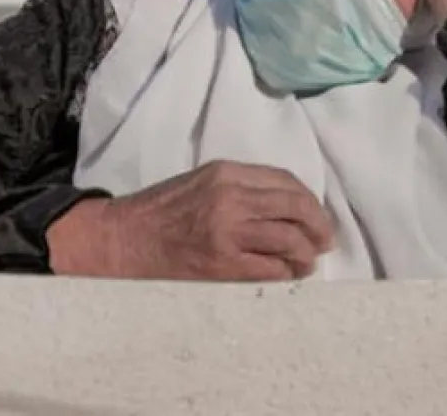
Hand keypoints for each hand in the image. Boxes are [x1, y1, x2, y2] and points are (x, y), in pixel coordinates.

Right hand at [46, 160, 333, 280]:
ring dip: (307, 252)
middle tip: (324, 240)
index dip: (309, 200)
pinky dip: (287, 272)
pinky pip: (270, 268)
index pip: (285, 180)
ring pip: (289, 238)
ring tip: (309, 261)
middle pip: (295, 206)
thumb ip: (241, 187)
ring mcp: (227, 231)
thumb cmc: (160, 210)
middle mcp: (231, 197)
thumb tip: (286, 205)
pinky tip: (289, 274)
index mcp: (226, 173)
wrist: (122, 238)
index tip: (316, 214)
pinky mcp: (221, 264)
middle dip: (318, 225)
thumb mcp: (201, 182)